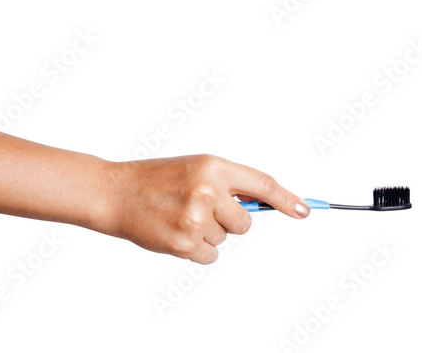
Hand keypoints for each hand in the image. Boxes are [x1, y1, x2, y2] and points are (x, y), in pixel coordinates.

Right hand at [97, 154, 309, 263]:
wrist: (117, 193)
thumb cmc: (155, 179)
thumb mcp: (194, 167)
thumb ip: (227, 183)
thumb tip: (262, 204)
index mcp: (212, 166)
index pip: (262, 184)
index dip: (286, 199)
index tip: (304, 211)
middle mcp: (207, 191)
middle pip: (246, 222)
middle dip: (230, 220)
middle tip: (200, 209)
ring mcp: (196, 219)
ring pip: (225, 238)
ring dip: (208, 232)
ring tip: (179, 216)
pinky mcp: (185, 243)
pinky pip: (211, 254)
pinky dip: (197, 249)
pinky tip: (175, 232)